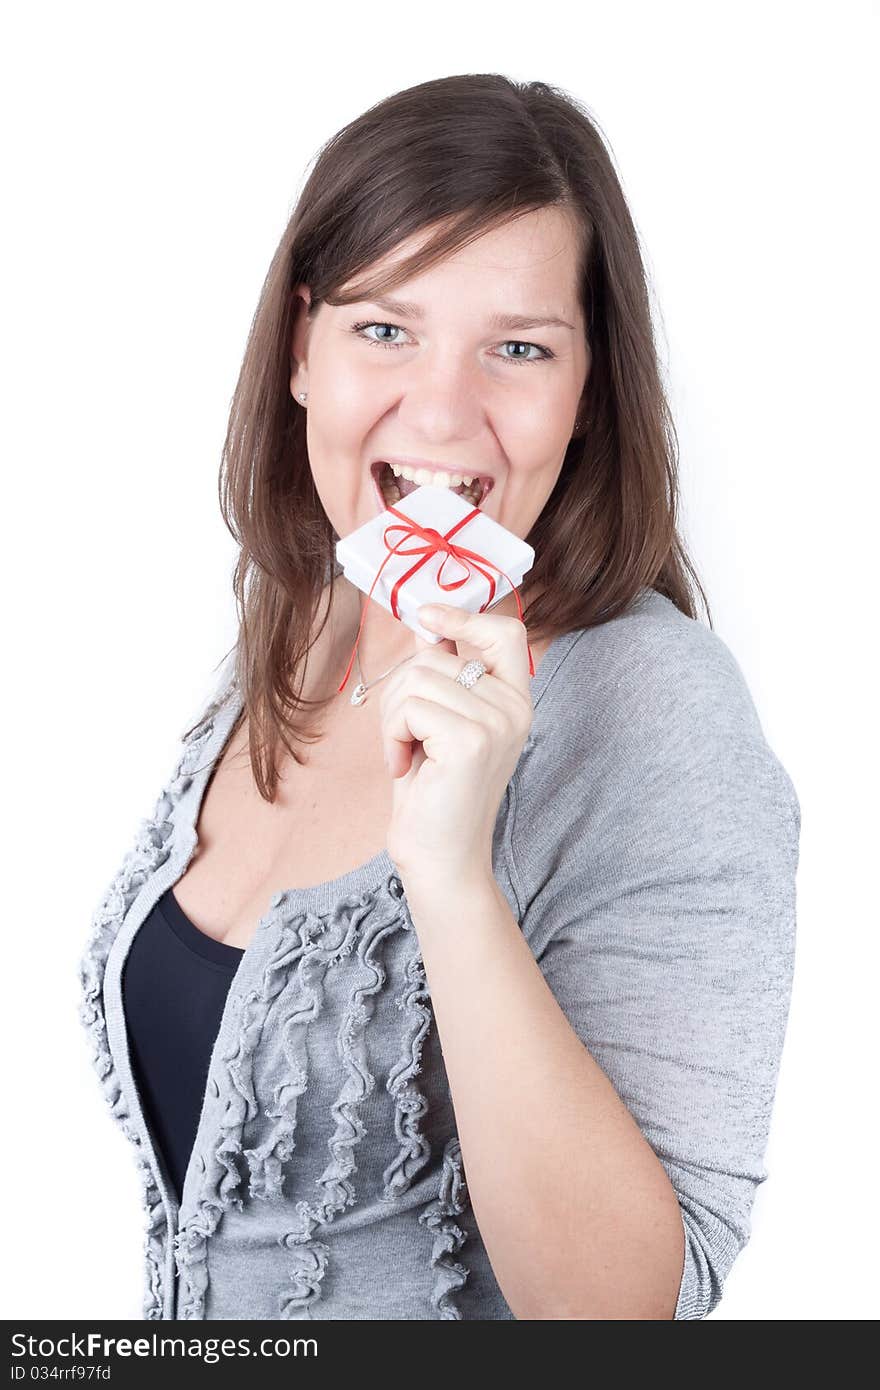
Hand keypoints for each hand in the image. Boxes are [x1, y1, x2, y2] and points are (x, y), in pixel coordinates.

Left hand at [379, 603, 533, 885]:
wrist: (440, 857)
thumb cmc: (434, 792)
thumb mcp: (441, 722)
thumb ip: (442, 675)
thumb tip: (426, 624)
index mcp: (514, 700)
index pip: (505, 632)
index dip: (464, 616)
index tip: (426, 618)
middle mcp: (515, 708)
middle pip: (435, 655)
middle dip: (399, 692)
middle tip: (404, 737)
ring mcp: (497, 722)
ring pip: (416, 677)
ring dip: (392, 717)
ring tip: (405, 753)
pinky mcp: (472, 740)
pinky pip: (409, 707)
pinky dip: (392, 735)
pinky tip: (403, 766)